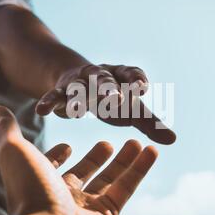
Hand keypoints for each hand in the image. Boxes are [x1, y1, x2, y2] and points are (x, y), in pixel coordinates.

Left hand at [0, 105, 158, 214]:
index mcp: (41, 182)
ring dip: (124, 160)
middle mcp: (63, 196)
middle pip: (84, 173)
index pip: (51, 167)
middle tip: (107, 143)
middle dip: (96, 158)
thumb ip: (7, 129)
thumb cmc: (29, 189)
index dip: (58, 156)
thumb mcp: (14, 151)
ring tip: (136, 141)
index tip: (68, 145)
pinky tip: (150, 150)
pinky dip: (140, 169)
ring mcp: (86, 207)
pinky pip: (126, 188)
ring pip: (109, 179)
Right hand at [35, 64, 175, 144]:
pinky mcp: (61, 91)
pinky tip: (41, 111)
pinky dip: (49, 102)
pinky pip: (54, 96)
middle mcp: (100, 75)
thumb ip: (149, 122)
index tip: (142, 87)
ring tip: (76, 109)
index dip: (136, 79)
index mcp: (121, 76)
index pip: (131, 74)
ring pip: (77, 88)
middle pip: (104, 81)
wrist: (80, 83)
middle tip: (114, 98)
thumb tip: (173, 140)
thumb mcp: (130, 108)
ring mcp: (79, 82)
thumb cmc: (112, 98)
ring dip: (77, 97)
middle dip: (108, 88)